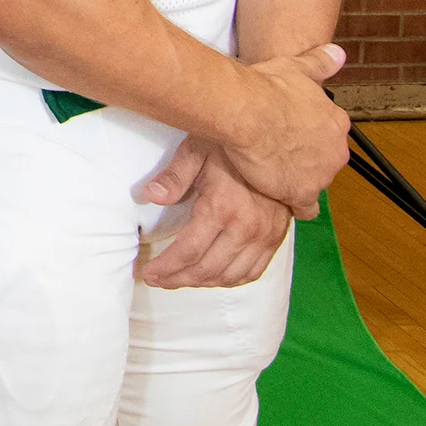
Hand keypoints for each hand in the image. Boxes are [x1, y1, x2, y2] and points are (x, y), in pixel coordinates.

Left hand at [138, 136, 293, 288]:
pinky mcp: (276, 238)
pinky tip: (212, 277)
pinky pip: (252, 272)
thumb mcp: (197, 151)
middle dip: (178, 279)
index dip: (166, 268)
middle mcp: (246, 228)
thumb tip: (151, 195)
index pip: (188, 252)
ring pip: (229, 276)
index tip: (149, 273)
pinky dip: (230, 280)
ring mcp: (265, 236)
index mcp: (223, 208)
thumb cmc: (231, 146)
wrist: (277, 142)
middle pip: (207, 270)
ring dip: (202, 283)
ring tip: (179, 279)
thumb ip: (174, 176)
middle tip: (158, 280)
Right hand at [221, 44, 348, 216]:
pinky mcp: (301, 193)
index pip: (329, 136)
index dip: (309, 137)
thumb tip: (337, 53)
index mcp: (335, 122)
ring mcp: (321, 175)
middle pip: (324, 161)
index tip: (292, 134)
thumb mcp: (296, 67)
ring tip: (273, 172)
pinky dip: (294, 205)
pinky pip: (305, 208)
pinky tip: (278, 195)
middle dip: (306, 160)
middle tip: (279, 153)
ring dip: (297, 180)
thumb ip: (320, 63)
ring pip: (314, 183)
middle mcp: (335, 150)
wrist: (247, 111)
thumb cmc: (267, 87)